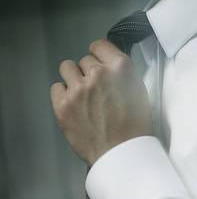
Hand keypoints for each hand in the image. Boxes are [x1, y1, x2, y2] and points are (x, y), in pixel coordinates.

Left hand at [50, 39, 152, 165]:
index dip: (100, 56)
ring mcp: (77, 89)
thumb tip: (109, 68)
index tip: (100, 64)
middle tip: (97, 90)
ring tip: (83, 95)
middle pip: (84, 60)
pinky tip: (74, 105)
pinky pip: (56, 87)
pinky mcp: (62, 104)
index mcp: (121, 68)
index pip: (100, 45)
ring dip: (74, 78)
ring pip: (66, 68)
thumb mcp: (139, 92)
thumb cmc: (135, 127)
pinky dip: (63, 94)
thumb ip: (123, 75)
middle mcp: (97, 74)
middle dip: (89, 72)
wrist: (122, 153)